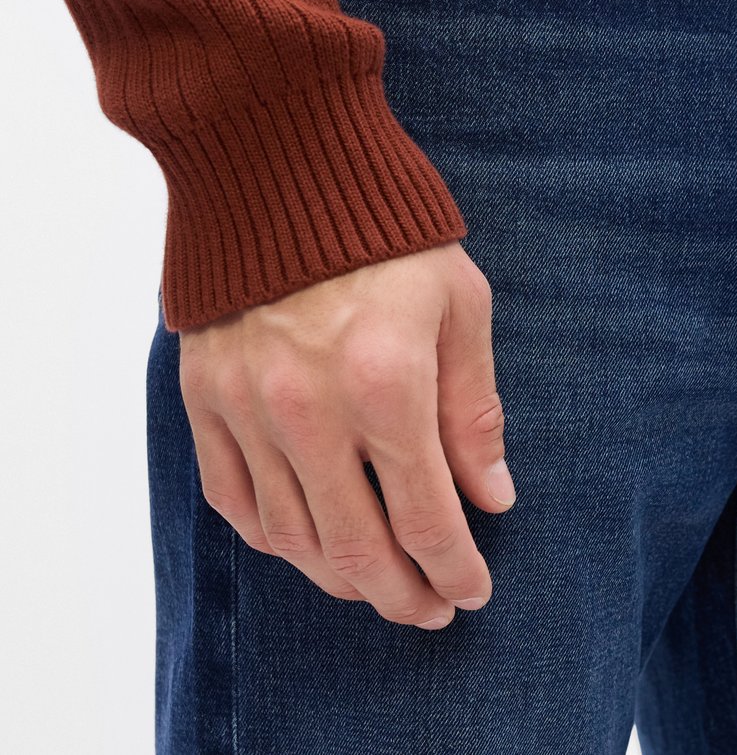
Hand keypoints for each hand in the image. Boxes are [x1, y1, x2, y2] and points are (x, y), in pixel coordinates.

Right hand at [178, 240, 515, 630]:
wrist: (283, 167)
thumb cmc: (387, 233)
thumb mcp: (459, 305)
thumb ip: (473, 409)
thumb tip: (492, 497)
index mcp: (387, 385)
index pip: (427, 520)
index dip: (455, 570)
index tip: (472, 591)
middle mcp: (309, 409)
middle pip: (357, 549)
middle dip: (402, 595)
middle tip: (429, 609)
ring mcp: (247, 406)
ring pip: (291, 536)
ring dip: (337, 577)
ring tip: (373, 584)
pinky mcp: (204, 393)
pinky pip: (231, 496)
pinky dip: (270, 536)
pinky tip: (303, 542)